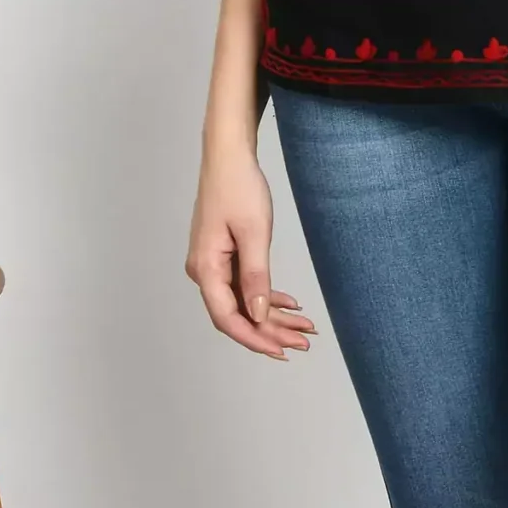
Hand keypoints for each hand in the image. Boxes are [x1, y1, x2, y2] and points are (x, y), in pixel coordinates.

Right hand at [186, 142, 316, 359]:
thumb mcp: (254, 233)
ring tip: (303, 329)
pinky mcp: (223, 255)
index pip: (227, 317)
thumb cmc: (238, 187)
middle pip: (236, 314)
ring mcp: (213, 263)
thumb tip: (259, 315)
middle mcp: (204, 270)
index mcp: (205, 267)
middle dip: (270, 331)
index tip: (279, 351)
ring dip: (272, 317)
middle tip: (302, 344)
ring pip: (243, 301)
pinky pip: (244, 285)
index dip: (253, 338)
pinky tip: (290, 305)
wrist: (229, 156)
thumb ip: (256, 277)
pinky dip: (267, 296)